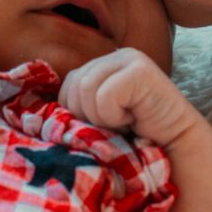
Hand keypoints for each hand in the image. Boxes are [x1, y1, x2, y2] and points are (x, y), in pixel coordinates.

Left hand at [57, 48, 203, 148]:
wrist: (175, 154)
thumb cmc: (134, 143)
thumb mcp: (97, 121)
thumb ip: (76, 108)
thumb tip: (36, 113)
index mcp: (102, 66)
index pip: (68, 86)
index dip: (79, 114)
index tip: (107, 126)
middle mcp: (114, 57)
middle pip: (74, 86)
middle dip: (89, 116)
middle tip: (117, 127)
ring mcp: (129, 58)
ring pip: (85, 90)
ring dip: (103, 118)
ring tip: (126, 123)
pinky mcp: (140, 69)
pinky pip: (104, 96)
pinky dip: (114, 116)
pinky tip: (135, 120)